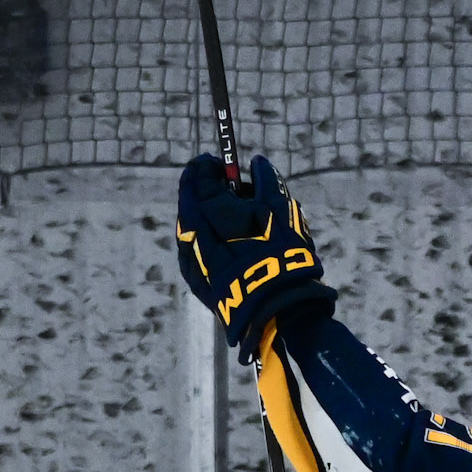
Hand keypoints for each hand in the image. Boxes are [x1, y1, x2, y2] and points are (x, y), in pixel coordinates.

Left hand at [176, 152, 336, 360]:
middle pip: (191, 200)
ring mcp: (192, 257)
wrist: (276, 309)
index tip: (222, 165)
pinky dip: (204, 241)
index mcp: (211, 208)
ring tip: (226, 220)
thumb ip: (266, 180)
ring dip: (203, 217)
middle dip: (203, 189)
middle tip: (220, 188)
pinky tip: (221, 245)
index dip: (210, 166)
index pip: (200, 175)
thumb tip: (256, 163)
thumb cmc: (281, 252)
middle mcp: (194, 230)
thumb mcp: (281, 209)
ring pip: (190, 227)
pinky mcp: (196, 280)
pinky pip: (193, 251)